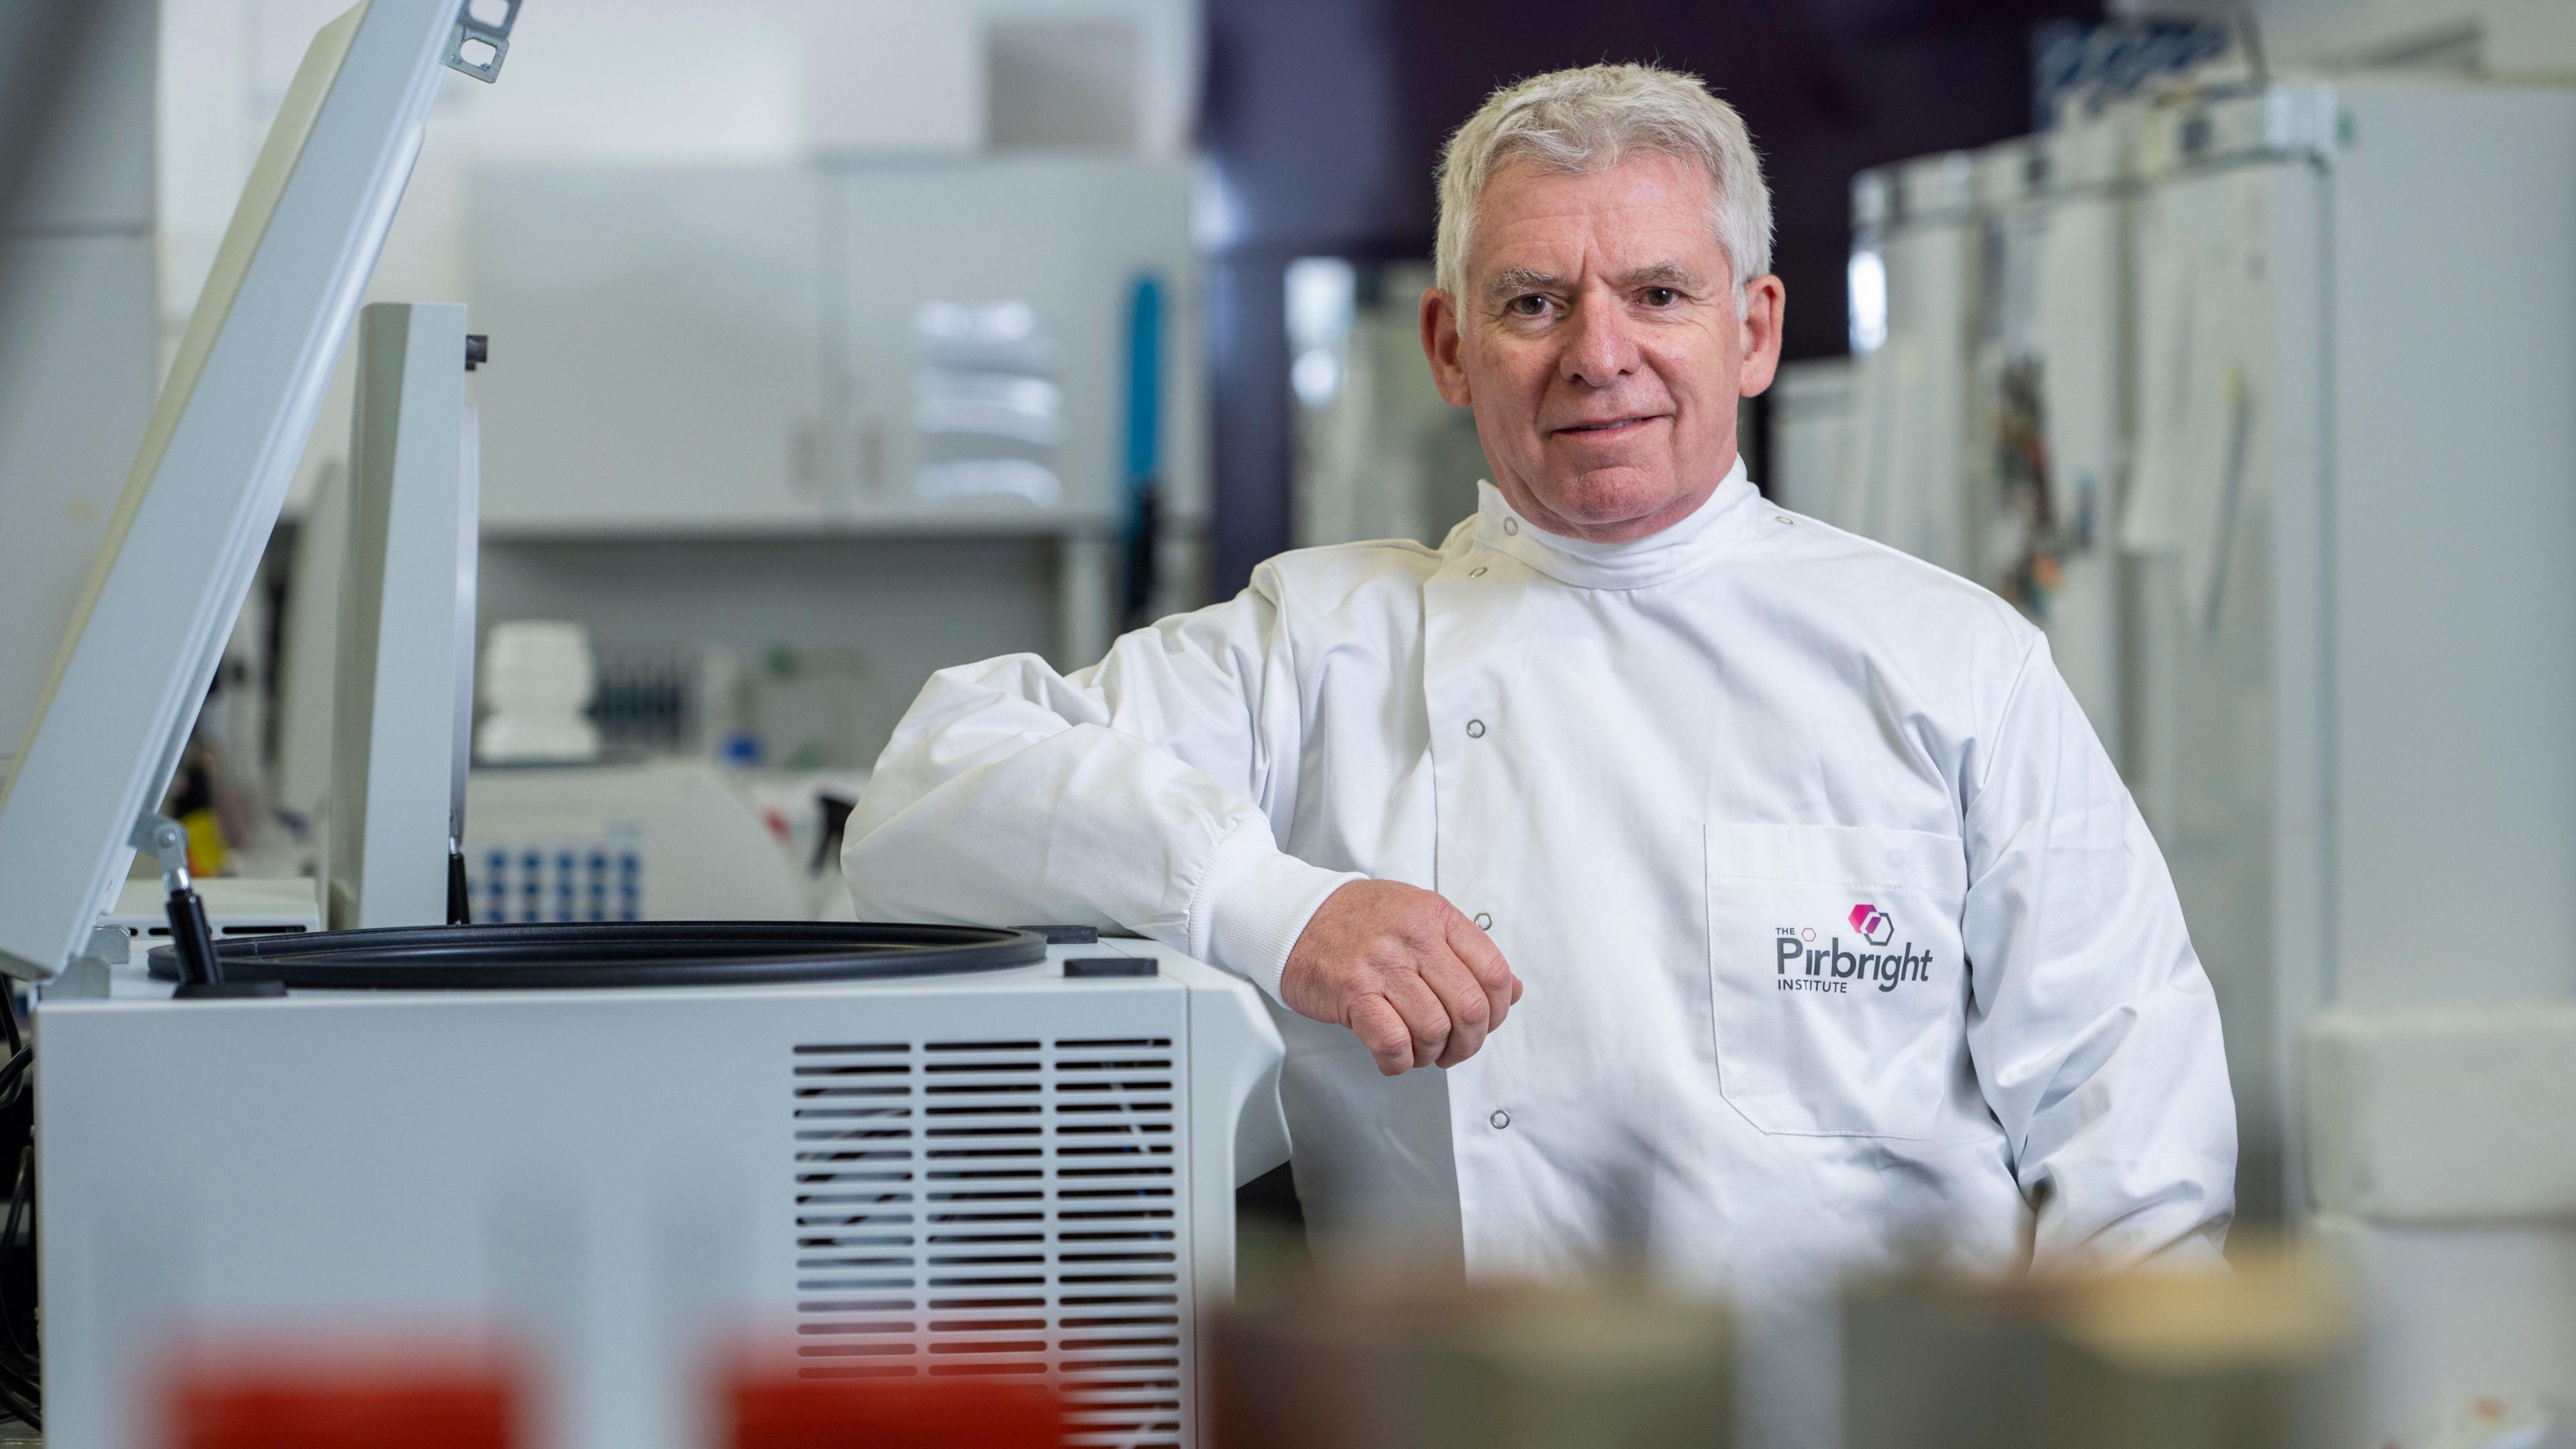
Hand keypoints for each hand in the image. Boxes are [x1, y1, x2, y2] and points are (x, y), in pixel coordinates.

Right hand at [1279, 880, 1522, 1075]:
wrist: (1295, 916)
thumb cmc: (1357, 921)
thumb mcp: (1420, 917)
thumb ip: (1466, 952)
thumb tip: (1512, 992)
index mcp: (1437, 916)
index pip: (1494, 972)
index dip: (1498, 1011)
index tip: (1484, 1024)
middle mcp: (1414, 937)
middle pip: (1470, 1007)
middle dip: (1469, 1042)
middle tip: (1454, 1049)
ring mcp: (1382, 964)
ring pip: (1435, 1029)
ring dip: (1433, 1054)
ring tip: (1420, 1051)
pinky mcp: (1353, 992)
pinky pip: (1393, 1043)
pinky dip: (1399, 1062)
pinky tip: (1393, 1058)